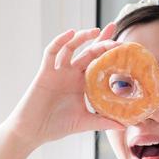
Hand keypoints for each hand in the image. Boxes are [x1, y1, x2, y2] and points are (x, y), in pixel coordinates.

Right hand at [3, 24, 126, 147]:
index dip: (109, 52)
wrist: (33, 131)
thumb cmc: (56, 126)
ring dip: (82, 37)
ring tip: (96, 30)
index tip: (125, 44)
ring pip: (71, 47)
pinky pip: (51, 52)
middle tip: (113, 27)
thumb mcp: (84, 122)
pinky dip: (60, 41)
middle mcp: (71, 74)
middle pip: (88, 51)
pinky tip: (70, 33)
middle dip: (100, 39)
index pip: (99, 63)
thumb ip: (102, 122)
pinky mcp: (45, 72)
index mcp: (82, 83)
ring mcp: (58, 71)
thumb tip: (124, 126)